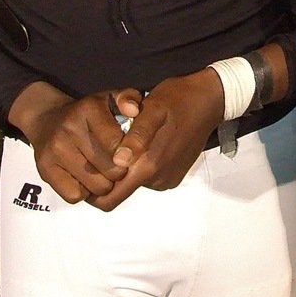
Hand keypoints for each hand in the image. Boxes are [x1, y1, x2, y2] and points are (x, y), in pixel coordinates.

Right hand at [8, 81, 142, 203]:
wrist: (47, 119)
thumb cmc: (87, 114)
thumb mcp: (110, 98)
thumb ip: (128, 98)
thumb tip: (133, 110)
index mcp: (89, 108)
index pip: (118, 144)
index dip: (129, 154)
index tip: (128, 153)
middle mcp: (69, 128)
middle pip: (112, 170)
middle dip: (119, 171)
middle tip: (115, 164)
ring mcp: (55, 150)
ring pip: (96, 187)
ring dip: (103, 184)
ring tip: (100, 171)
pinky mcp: (45, 169)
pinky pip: (75, 196)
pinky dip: (82, 192)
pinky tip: (82, 177)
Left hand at [88, 68, 225, 211]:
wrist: (210, 101)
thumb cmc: (178, 99)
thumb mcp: (153, 109)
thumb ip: (136, 136)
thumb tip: (119, 161)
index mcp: (149, 165)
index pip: (109, 197)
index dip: (92, 188)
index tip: (85, 166)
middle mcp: (158, 179)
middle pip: (120, 192)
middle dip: (107, 176)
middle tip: (102, 150)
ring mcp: (167, 179)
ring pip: (133, 183)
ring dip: (126, 168)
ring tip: (126, 141)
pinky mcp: (174, 176)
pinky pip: (148, 178)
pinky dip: (141, 166)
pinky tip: (144, 144)